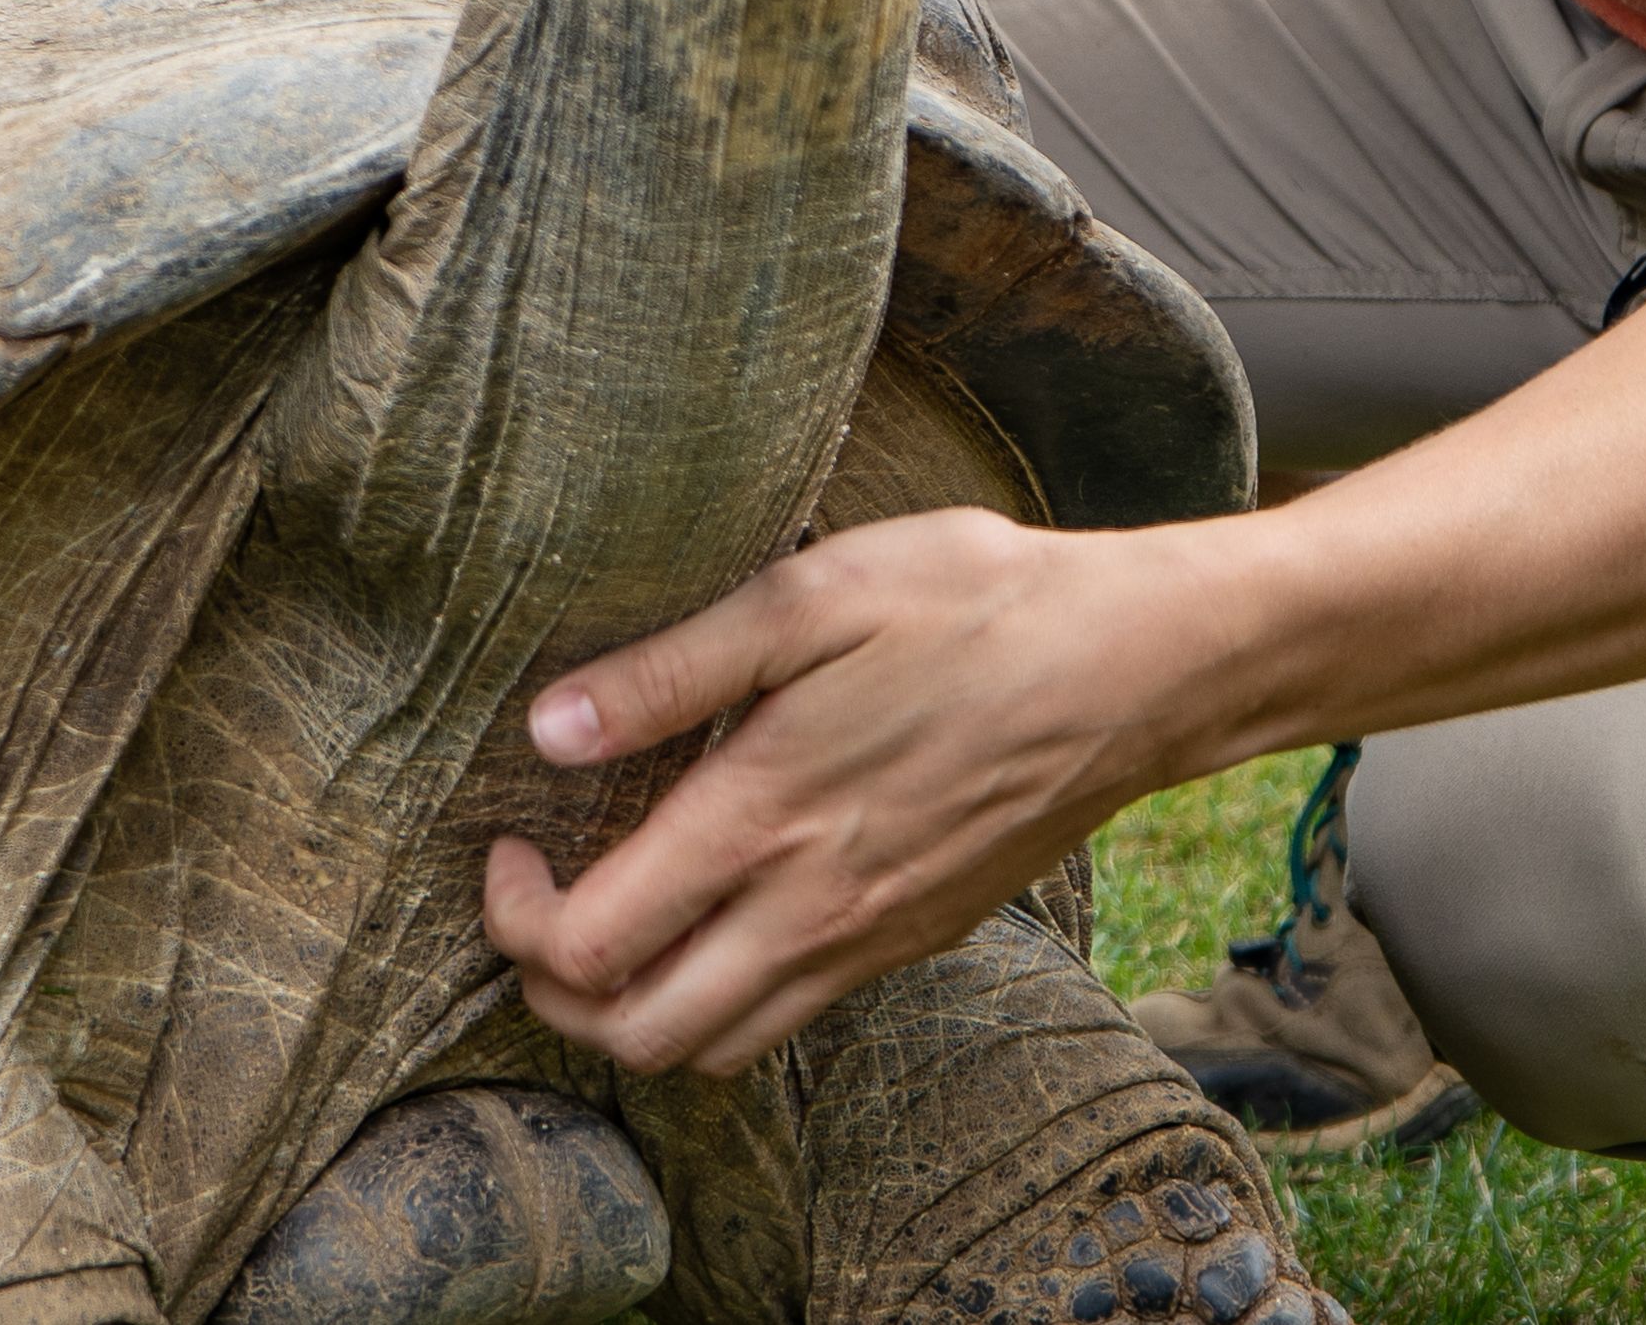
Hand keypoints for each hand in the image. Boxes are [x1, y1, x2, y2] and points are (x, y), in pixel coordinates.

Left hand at [482, 504, 1242, 1075]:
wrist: (1137, 667)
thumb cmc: (975, 606)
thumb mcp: (812, 596)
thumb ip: (670, 672)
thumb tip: (548, 731)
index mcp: (763, 820)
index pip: (591, 945)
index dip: (515, 917)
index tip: (508, 846)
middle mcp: (809, 909)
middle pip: (634, 1036)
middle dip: (556, 993)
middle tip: (542, 904)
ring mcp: (868, 941)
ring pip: (712, 1049)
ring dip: (636, 1011)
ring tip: (617, 918)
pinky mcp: (915, 942)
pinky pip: (788, 1019)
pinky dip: (722, 1000)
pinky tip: (721, 908)